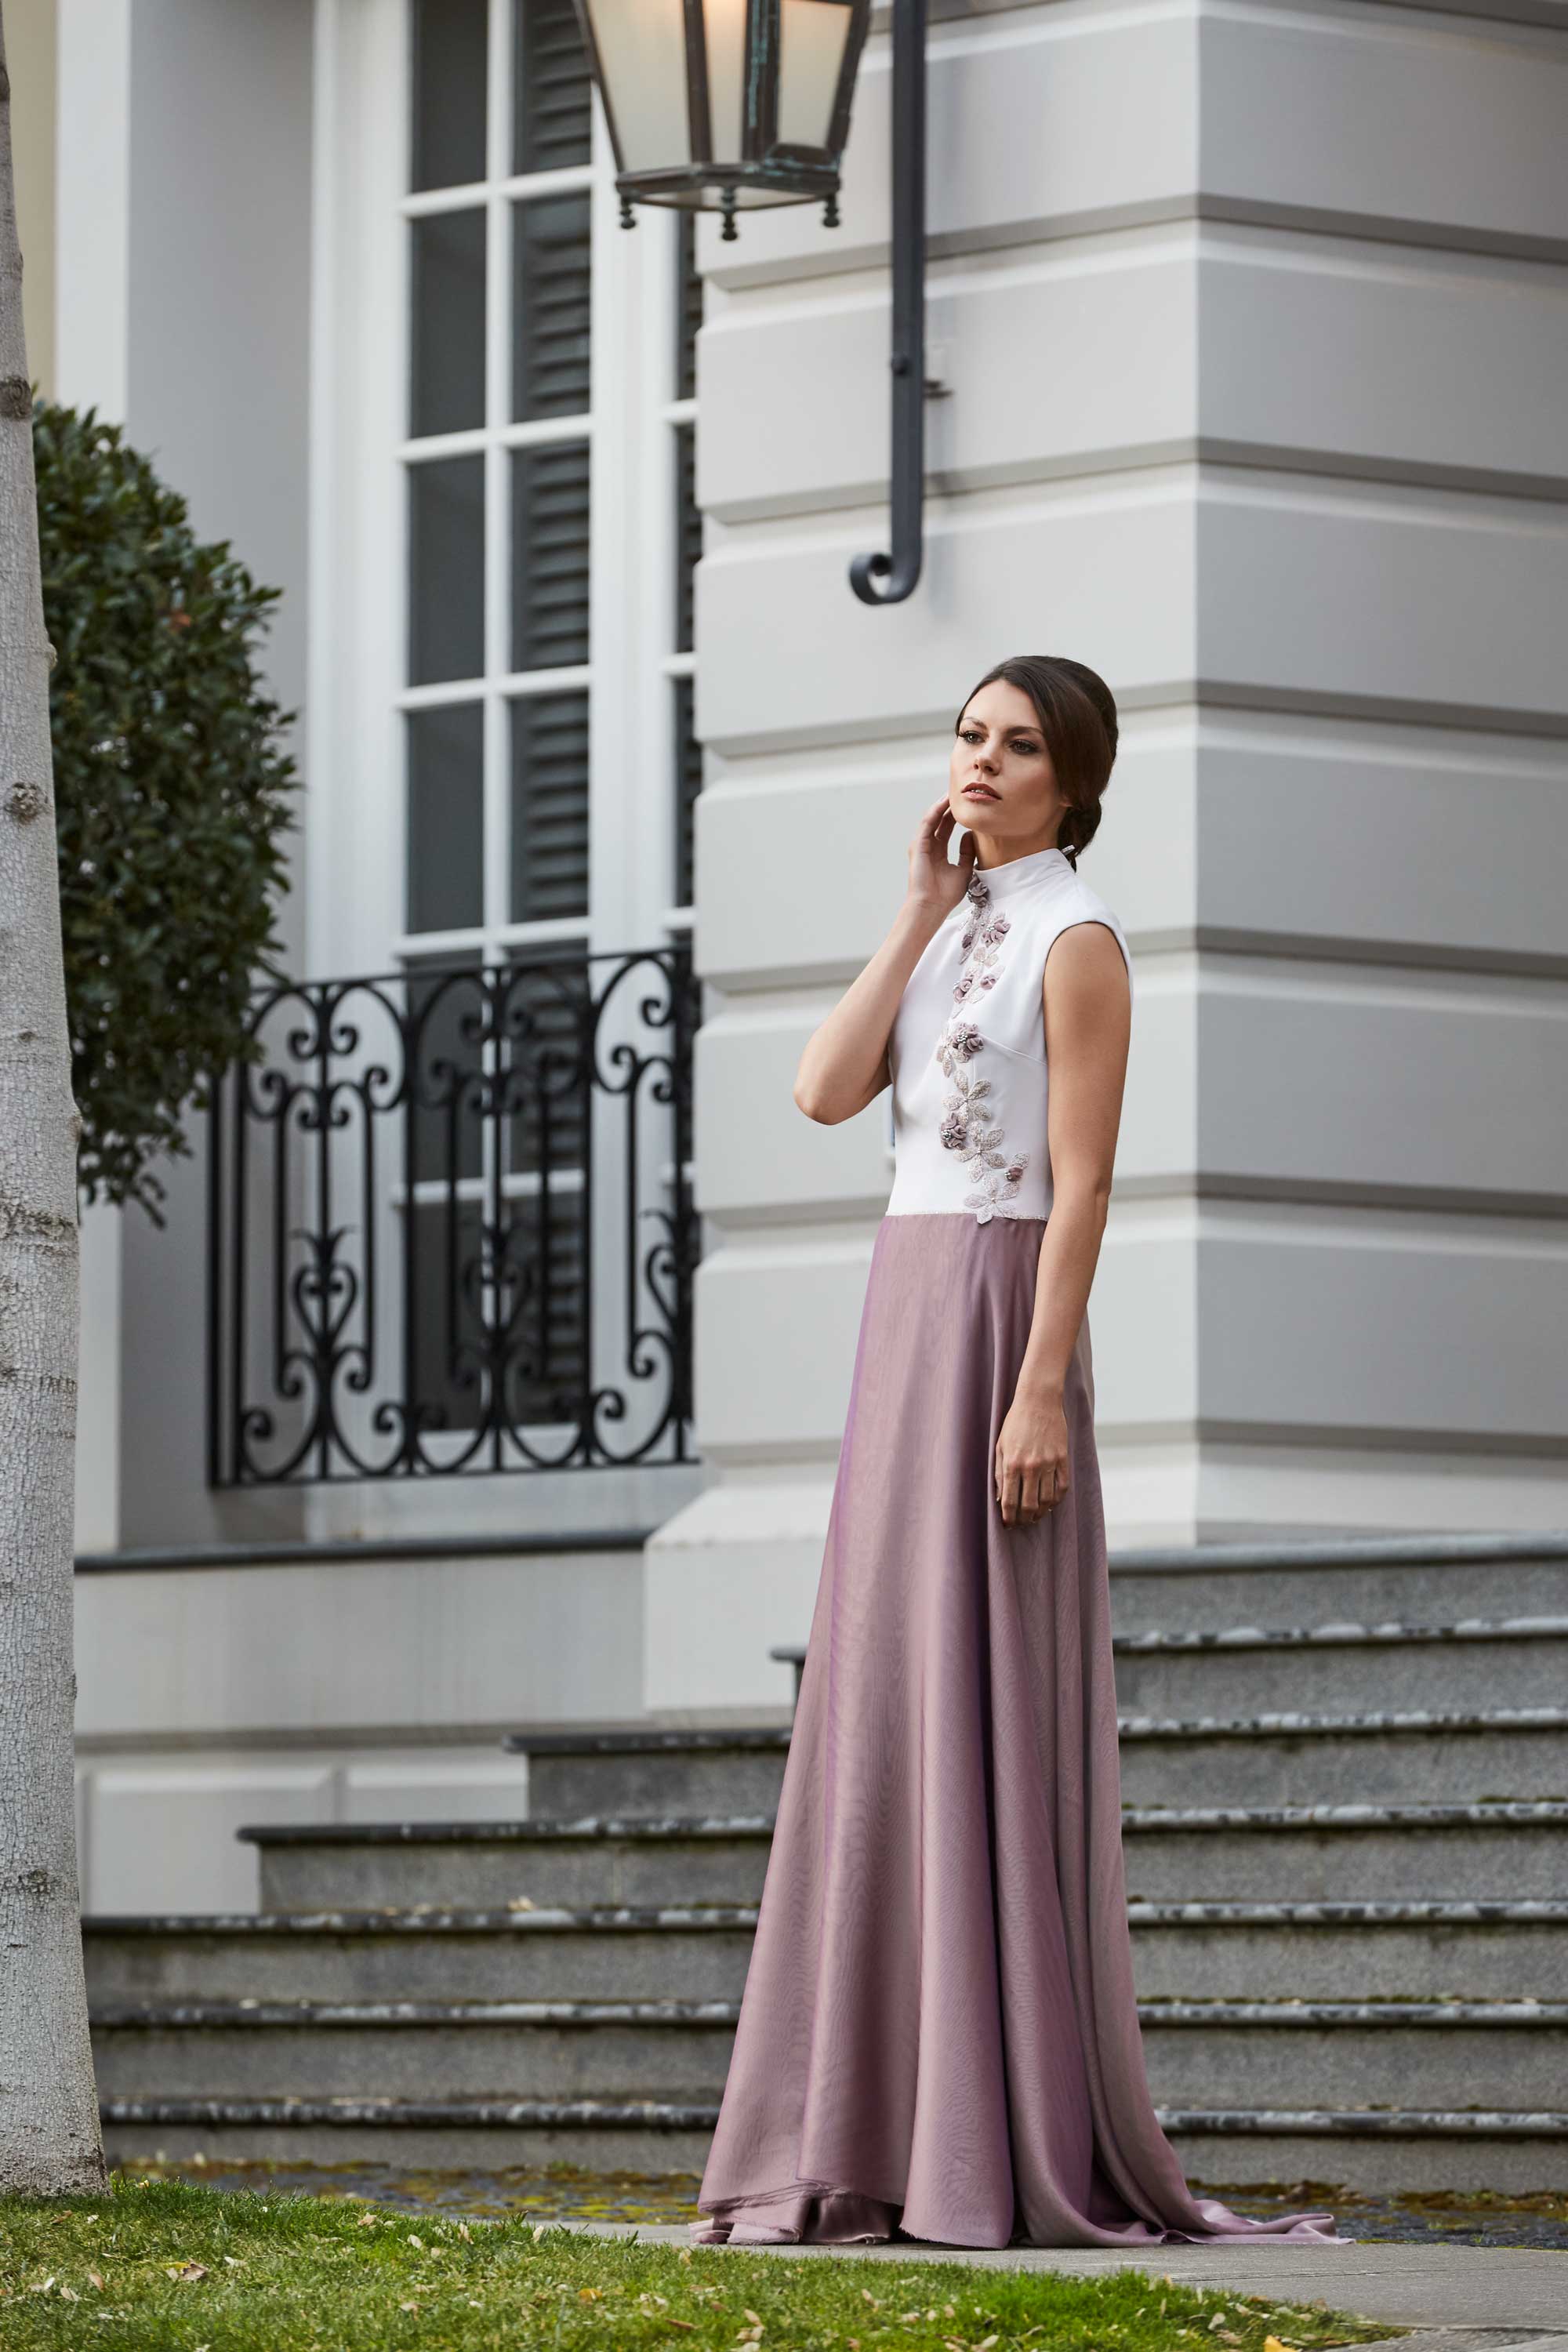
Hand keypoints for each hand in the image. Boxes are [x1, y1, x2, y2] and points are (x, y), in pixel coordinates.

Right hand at [907, 794, 976, 919]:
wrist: (932, 906)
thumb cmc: (946, 894)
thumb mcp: (964, 869)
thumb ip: (967, 852)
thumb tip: (970, 835)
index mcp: (939, 852)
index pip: (947, 828)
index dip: (956, 815)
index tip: (968, 804)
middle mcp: (929, 846)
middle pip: (940, 820)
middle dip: (949, 806)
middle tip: (961, 791)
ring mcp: (922, 845)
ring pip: (933, 819)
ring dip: (942, 805)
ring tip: (954, 792)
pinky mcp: (917, 845)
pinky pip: (927, 824)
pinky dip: (935, 812)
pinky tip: (944, 803)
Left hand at [995, 1388, 1069, 1527]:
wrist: (1039, 1401)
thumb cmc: (1015, 1423)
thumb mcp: (1001, 1446)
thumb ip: (1000, 1473)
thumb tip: (1001, 1499)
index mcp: (1012, 1464)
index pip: (1010, 1501)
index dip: (1009, 1517)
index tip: (1008, 1525)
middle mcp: (1031, 1466)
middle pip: (1029, 1505)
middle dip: (1024, 1519)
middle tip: (1022, 1524)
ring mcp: (1049, 1463)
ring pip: (1047, 1500)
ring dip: (1041, 1513)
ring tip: (1035, 1517)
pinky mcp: (1063, 1459)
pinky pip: (1062, 1487)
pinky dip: (1057, 1500)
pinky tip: (1051, 1504)